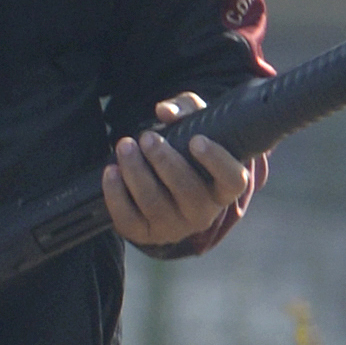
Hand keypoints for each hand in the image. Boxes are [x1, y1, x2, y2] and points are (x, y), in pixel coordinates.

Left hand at [101, 92, 255, 250]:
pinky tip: (111, 171)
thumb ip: (186, 110)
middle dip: (164, 160)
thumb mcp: (194, 125)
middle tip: (147, 137)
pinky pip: (128, 219)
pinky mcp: (146, 234)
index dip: (216, 161)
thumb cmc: (186, 151)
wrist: (161, 186)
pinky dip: (116, 194)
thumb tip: (166, 111)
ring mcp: (174, 227)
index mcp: (224, 189)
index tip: (196, 140)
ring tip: (125, 147)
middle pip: (188, 190)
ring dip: (137, 172)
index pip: (233, 180)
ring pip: (155, 203)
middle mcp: (204, 213)